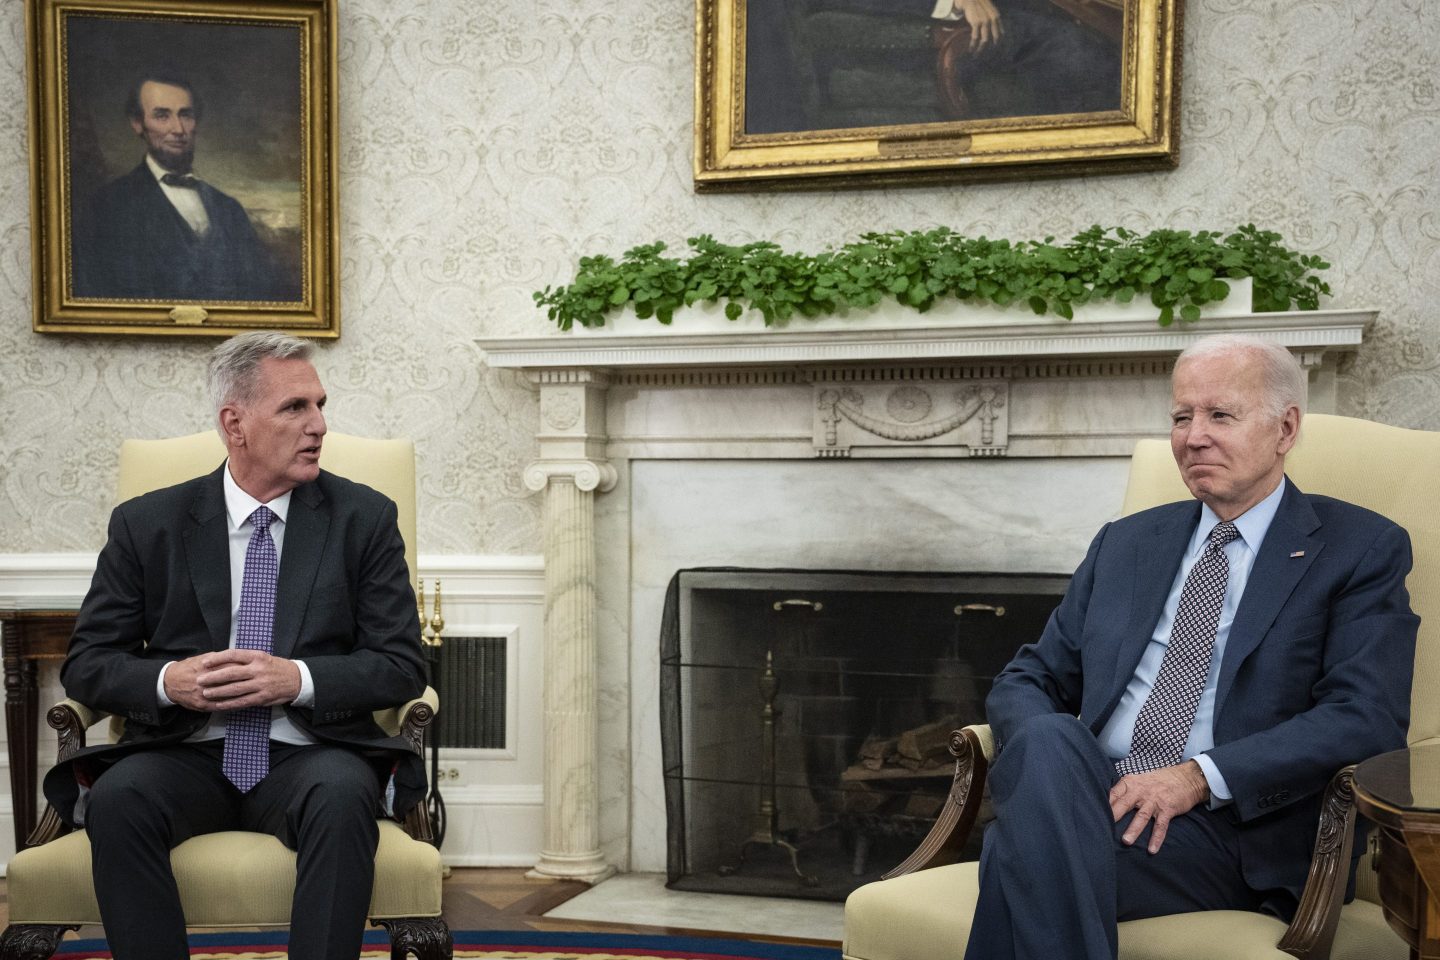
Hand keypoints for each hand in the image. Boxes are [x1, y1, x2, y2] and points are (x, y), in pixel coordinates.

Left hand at [166, 649, 300, 711]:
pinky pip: (242, 701)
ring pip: (235, 689)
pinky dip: (228, 703)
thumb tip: (222, 661)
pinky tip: (218, 704)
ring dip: (218, 692)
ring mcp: (261, 685)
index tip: (205, 662)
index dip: (217, 658)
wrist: (297, 679)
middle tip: (200, 680)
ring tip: (205, 693)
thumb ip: (246, 660)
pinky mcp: (262, 697)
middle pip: (231, 673)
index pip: (234, 655)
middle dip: (213, 677)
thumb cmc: (276, 667)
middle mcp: (259, 670)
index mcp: (258, 657)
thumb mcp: (263, 657)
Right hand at [957, 0, 1002, 50]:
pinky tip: (970, 49)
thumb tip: (997, 31)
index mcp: (997, 17)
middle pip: (994, 38)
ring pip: (984, 40)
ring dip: (980, 49)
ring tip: (976, 54)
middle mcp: (992, 19)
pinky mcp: (976, 23)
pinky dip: (973, 44)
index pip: (1000, 33)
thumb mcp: (990, 11)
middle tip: (985, 54)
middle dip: (990, 48)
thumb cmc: (979, 5)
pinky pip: (975, 37)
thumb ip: (993, 19)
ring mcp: (984, 21)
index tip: (993, 50)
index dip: (998, 42)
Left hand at [1109, 760, 1209, 853]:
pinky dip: (1156, 838)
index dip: (1104, 804)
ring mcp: (1154, 801)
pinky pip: (1161, 826)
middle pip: (1124, 804)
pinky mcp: (1167, 809)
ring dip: (1134, 829)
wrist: (1186, 778)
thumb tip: (1106, 803)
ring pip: (1141, 816)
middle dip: (1114, 816)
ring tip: (1126, 841)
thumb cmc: (1158, 781)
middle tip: (1103, 827)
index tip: (1093, 814)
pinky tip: (1152, 850)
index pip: (1114, 794)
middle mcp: (1141, 791)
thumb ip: (1124, 790)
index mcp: (1131, 783)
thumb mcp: (1139, 780)